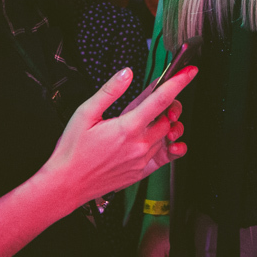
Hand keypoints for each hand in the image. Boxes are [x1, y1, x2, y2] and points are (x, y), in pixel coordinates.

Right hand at [41, 66, 194, 205]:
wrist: (66, 184)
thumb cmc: (72, 150)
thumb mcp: (85, 113)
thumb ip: (109, 91)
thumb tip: (126, 73)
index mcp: (127, 127)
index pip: (161, 99)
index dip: (178, 82)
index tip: (190, 71)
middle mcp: (139, 145)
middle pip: (169, 117)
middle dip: (170, 103)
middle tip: (160, 97)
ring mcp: (142, 160)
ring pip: (167, 136)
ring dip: (167, 123)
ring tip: (156, 118)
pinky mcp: (141, 172)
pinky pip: (166, 158)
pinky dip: (170, 146)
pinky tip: (164, 140)